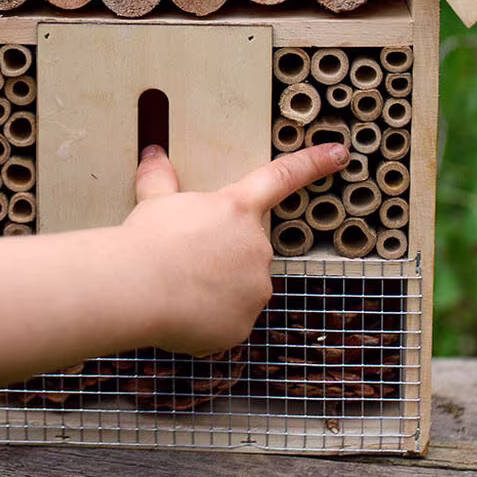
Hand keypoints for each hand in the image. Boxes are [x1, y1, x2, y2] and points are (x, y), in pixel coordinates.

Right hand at [120, 142, 348, 356]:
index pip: (281, 177)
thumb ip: (160, 178)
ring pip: (238, 286)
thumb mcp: (154, 200)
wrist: (137, 286)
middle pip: (246, 247)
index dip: (313, 163)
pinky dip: (209, 316)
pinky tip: (181, 310)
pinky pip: (229, 318)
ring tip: (177, 285)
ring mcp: (255, 287)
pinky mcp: (244, 323)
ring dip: (215, 286)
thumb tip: (154, 154)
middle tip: (183, 258)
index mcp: (237, 208)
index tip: (339, 152)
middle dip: (220, 253)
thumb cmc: (147, 239)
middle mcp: (256, 246)